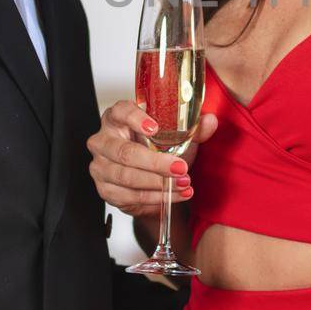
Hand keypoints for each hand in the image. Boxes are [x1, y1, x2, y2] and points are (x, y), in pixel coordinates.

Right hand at [88, 101, 217, 218]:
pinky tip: (172, 195)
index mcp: (117, 118)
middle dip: (156, 163)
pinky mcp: (105, 189)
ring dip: (158, 183)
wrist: (149, 180)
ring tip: (183, 183)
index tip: (154, 128)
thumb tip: (210, 121)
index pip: (120, 112)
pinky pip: (129, 196)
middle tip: (181, 167)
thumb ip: (194, 129)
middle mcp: (103, 140)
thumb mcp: (176, 137)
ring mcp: (100, 166)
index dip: (135, 119)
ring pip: (127, 176)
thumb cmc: (157, 150)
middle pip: (125, 152)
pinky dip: (154, 197)